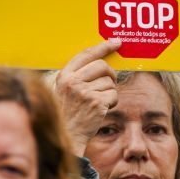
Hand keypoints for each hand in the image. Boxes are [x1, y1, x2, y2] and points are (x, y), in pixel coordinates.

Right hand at [54, 39, 121, 156]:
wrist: (68, 136)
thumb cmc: (68, 113)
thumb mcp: (65, 91)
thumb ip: (78, 75)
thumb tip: (103, 61)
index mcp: (64, 76)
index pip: (87, 54)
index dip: (103, 47)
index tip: (115, 42)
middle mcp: (73, 82)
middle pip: (102, 66)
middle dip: (110, 74)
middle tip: (109, 83)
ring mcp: (85, 92)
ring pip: (110, 82)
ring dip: (109, 92)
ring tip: (98, 102)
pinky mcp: (97, 103)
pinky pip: (114, 95)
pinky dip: (112, 102)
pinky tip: (101, 109)